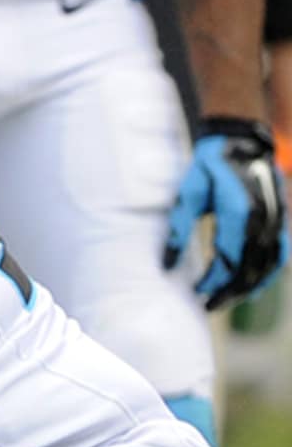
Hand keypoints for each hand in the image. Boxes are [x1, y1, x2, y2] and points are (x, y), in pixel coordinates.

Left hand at [164, 117, 290, 309]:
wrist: (242, 140)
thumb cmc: (210, 164)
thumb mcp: (188, 191)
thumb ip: (180, 228)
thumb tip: (167, 263)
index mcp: (239, 211)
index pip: (230, 260)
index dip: (214, 281)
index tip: (197, 291)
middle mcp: (264, 219)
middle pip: (252, 270)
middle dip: (231, 293)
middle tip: (210, 305)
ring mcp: (278, 220)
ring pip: (270, 267)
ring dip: (249, 288)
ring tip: (226, 299)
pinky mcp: (282, 220)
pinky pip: (279, 255)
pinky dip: (266, 274)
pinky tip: (249, 284)